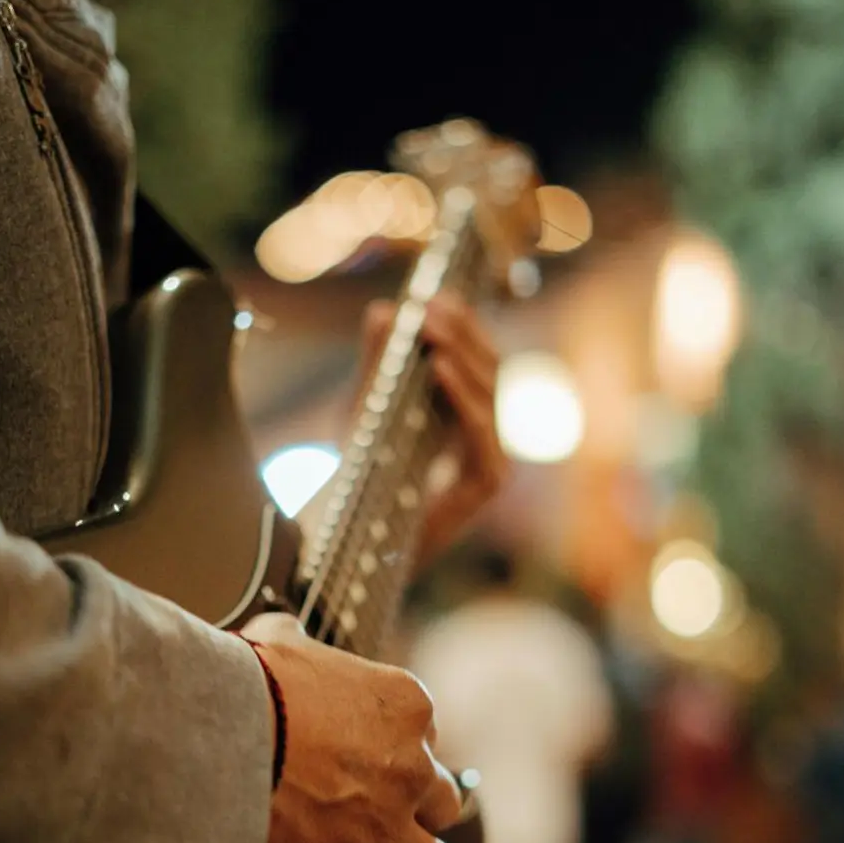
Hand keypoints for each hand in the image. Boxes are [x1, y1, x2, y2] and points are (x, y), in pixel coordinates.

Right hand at [243, 614, 462, 842]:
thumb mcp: (277, 639)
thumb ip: (296, 640)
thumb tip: (280, 635)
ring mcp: (385, 826)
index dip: (393, 753)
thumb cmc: (241, 683)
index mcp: (405, 705)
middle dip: (412, 812)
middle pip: (443, 803)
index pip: (426, 737)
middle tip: (372, 815)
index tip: (364, 761)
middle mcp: (410, 767)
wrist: (209, 732)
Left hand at [358, 290, 505, 567]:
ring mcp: (491, 462)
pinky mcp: (486, 487)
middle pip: (491, 370)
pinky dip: (462, 397)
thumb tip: (381, 310)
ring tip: (431, 328)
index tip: (437, 296)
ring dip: (462, 355)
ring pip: (490, 395)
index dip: (464, 325)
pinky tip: (437, 367)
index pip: (477, 359)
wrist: (352, 546)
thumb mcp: (362, 411)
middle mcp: (484, 437)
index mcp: (464, 416)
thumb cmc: (361, 482)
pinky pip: (482, 434)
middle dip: (464, 333)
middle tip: (432, 305)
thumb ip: (374, 365)